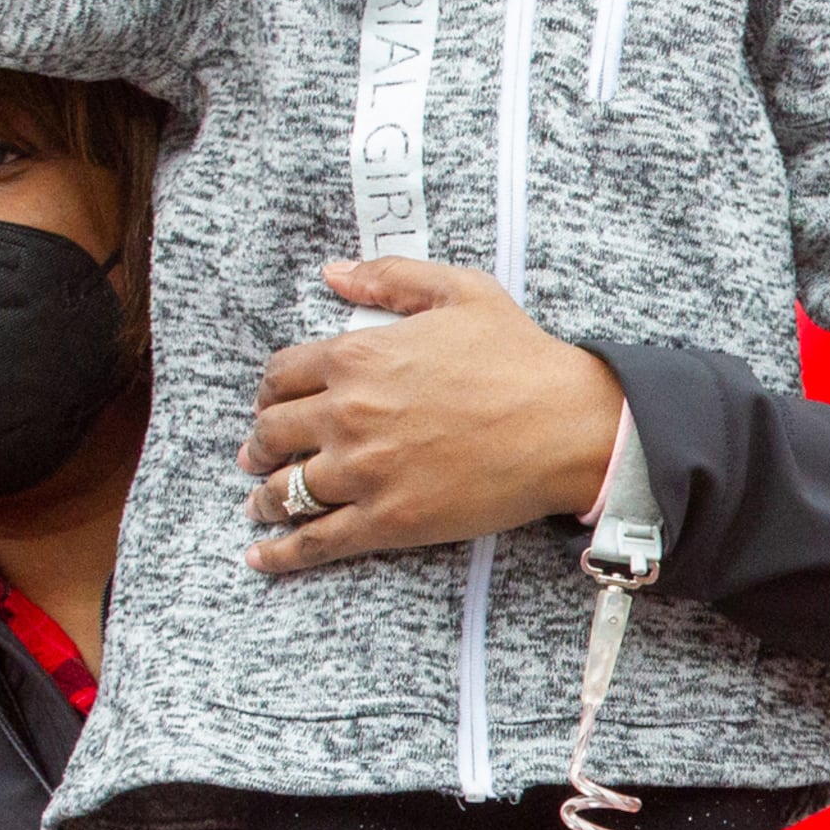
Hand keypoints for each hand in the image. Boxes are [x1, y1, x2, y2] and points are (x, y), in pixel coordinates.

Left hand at [237, 259, 623, 573]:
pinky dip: (281, 552)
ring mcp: (363, 471)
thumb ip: (392, 276)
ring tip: (262, 503)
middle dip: (260, 444)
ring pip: (285, 490)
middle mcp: (347, 414)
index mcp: (357, 356)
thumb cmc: (522, 358)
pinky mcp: (387, 519)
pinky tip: (262, 556)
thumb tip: (335, 274)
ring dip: (265, 497)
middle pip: (272, 433)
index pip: (281, 375)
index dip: (270, 391)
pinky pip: (316, 541)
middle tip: (262, 453)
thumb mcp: (461, 291)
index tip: (274, 403)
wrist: (568, 426)